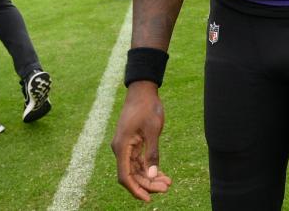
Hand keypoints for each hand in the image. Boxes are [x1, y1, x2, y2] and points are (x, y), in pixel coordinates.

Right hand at [111, 82, 171, 201]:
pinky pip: (139, 161)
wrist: (143, 90)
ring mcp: (126, 147)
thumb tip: (152, 175)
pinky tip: (162, 174)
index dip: (136, 190)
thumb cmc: (147, 107)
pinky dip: (149, 168)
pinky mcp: (132, 144)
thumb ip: (152, 154)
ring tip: (167, 182)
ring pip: (136, 169)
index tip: (148, 199)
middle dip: (148, 184)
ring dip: (150, 177)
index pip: (125, 176)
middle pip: (132, 175)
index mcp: (122, 147)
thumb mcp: (153, 130)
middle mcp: (121, 149)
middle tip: (167, 187)